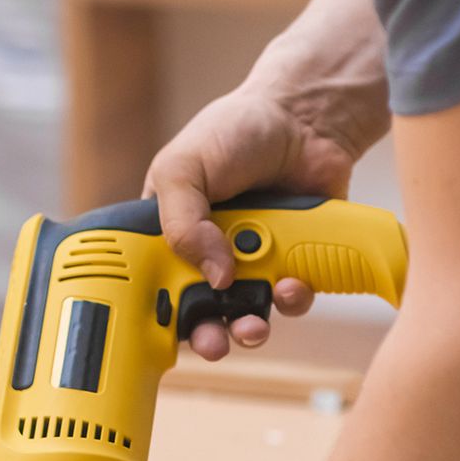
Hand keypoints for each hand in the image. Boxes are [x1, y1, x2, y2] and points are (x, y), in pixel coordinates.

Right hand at [144, 80, 380, 361]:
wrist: (307, 117)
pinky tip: (293, 284)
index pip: (152, 283)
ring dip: (250, 326)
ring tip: (253, 326)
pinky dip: (293, 298)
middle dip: (205, 334)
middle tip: (211, 343)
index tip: (161, 329)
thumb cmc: (236, 129)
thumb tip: (214, 279)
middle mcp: (206, 251)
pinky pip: (291, 298)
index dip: (155, 312)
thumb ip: (183, 223)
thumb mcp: (185, 167)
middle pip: (198, 310)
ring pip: (246, 312)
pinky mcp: (293, 261)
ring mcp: (251, 258)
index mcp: (169, 231)